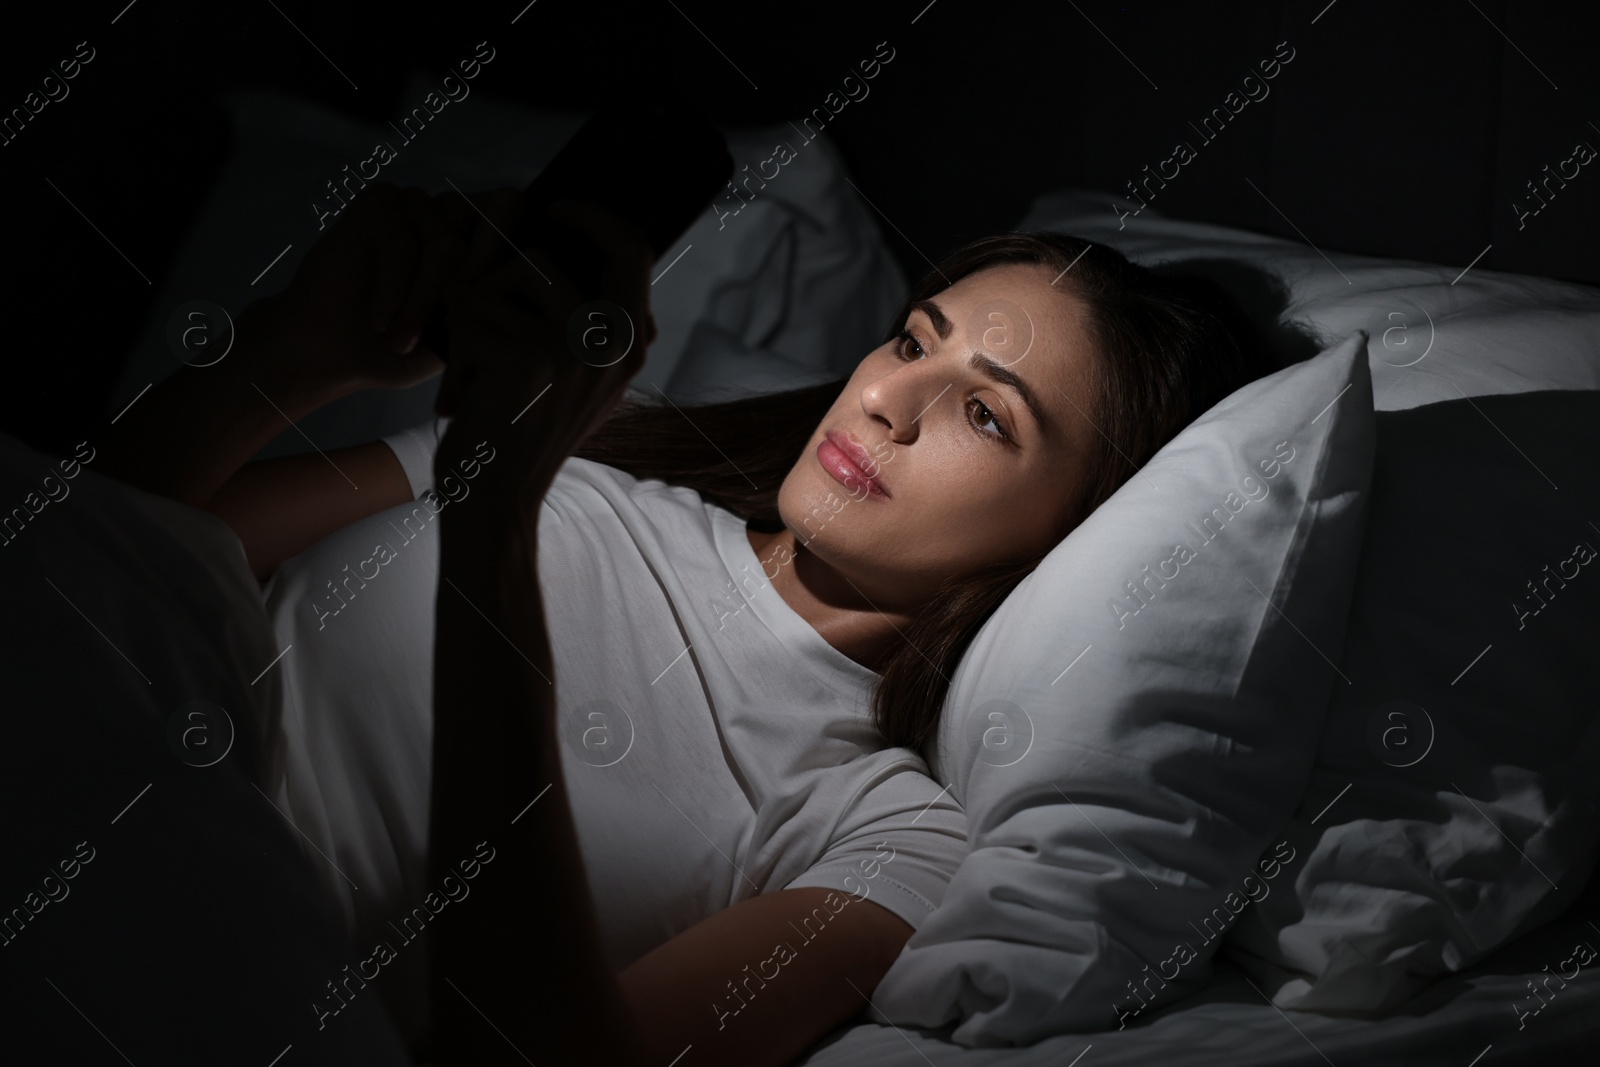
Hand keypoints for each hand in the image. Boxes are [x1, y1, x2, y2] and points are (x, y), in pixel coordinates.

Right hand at [242, 182, 523, 403]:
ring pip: (448, 245)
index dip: (517, 269)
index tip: (497, 322)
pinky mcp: (380, 202)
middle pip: (503, 211)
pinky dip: (394, 292)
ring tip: (402, 343)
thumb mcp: (466, 341)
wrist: (331, 354)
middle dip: (482, 278)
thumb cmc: (401, 352)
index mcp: (487, 239)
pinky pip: (403, 244)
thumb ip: (505, 318)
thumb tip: (566, 326)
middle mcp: (458, 212)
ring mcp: (420, 203)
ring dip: (425, 303)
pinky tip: (382, 324)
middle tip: (456, 325)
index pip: (530, 227)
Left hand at [432, 201, 655, 524]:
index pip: (633, 251)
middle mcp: (615, 344)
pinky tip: (466, 390)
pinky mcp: (529, 357)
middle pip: (570, 249)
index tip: (562, 209)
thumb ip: (585, 320)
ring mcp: (576, 350)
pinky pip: (477, 307)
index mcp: (631, 346)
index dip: (598, 217)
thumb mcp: (571, 378)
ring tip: (479, 360)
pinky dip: (459, 346)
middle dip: (532, 242)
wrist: (495, 501)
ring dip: (481, 306)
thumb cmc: (519, 435)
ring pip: (516, 270)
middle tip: (508, 243)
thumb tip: (568, 244)